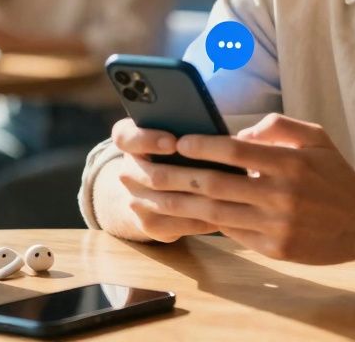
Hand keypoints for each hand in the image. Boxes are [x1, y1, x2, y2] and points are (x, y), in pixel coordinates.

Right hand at [109, 118, 217, 242]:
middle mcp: (126, 172)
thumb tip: (223, 134)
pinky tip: (226, 213)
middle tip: (217, 174)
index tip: (173, 142)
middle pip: (153, 175)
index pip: (125, 137)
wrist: (151, 191)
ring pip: (169, 203)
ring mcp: (134, 201)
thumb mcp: (174, 135)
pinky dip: (203, 220)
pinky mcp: (149, 224)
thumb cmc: (174, 153)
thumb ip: (188, 129)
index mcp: (129, 141)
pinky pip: (178, 224)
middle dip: (187, 176)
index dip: (147, 139)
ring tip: (229, 196)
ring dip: (201, 200)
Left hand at [126, 113, 354, 262]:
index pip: (235, 152)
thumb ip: (277, 126)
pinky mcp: (275, 249)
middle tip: (146, 169)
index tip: (178, 142)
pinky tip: (180, 215)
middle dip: (175, 176)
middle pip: (216, 184)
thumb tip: (238, 134)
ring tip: (149, 196)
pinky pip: (231, 233)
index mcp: (290, 163)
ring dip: (178, 204)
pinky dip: (203, 223)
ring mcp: (277, 225)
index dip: (202, 146)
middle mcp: (281, 195)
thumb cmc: (335, 174)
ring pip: (216, 213)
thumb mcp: (315, 137)